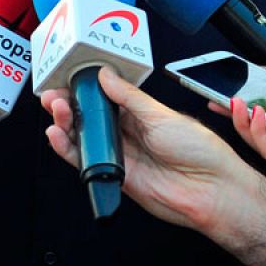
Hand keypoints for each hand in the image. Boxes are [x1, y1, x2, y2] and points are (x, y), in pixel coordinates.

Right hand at [42, 67, 252, 233]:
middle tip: (54, 95)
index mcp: (142, 114)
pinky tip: (57, 135)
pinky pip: (86, 161)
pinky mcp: (115, 176)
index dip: (86, 88)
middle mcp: (129, 133)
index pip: (106, 97)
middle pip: (91, 117)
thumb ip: (129, 97)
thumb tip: (106, 76)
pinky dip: (68, 149)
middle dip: (70, 104)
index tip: (69, 78)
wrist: (211, 190)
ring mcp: (121, 155)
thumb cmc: (200, 151)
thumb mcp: (162, 115)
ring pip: (84, 137)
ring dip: (66, 123)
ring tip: (55, 109)